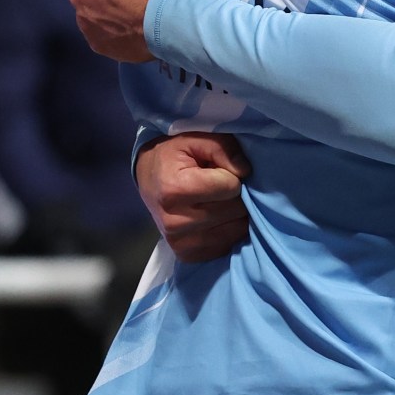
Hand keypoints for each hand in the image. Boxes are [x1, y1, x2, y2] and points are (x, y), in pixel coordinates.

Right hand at [137, 133, 250, 260]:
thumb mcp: (195, 140)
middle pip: (235, 210)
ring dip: (234, 213)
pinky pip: (228, 244)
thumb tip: (246, 171)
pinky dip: (227, 229)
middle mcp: (175, 221)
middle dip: (235, 195)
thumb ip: (223, 148)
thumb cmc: (174, 156)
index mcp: (174, 190)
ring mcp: (181, 242)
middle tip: (217, 185)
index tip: (217, 170)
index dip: (231, 175)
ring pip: (236, 229)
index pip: (231, 187)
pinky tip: (214, 217)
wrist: (149, 179)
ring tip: (215, 200)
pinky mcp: (188, 255)